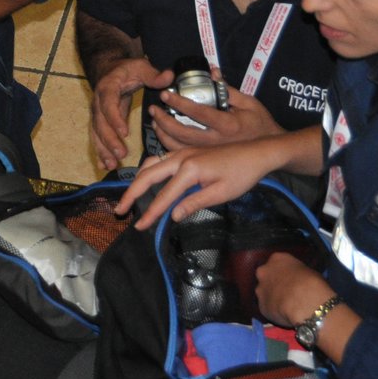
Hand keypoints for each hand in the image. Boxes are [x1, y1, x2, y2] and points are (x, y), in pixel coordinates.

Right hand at [90, 57, 168, 170]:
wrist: (110, 71)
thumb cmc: (126, 70)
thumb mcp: (140, 67)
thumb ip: (153, 75)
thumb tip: (168, 76)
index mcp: (107, 88)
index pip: (108, 104)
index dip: (114, 118)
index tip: (124, 132)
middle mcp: (98, 103)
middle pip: (100, 124)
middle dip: (109, 140)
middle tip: (121, 153)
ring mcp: (97, 114)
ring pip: (97, 134)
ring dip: (103, 150)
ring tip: (112, 165)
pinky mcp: (100, 123)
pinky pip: (98, 138)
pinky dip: (100, 152)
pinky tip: (104, 165)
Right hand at [113, 140, 281, 230]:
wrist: (257, 152)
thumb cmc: (242, 175)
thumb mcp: (221, 194)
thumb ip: (194, 202)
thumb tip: (173, 215)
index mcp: (189, 169)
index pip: (164, 195)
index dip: (150, 213)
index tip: (138, 226)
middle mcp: (180, 158)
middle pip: (147, 176)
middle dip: (132, 193)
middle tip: (120, 210)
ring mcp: (182, 152)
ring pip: (150, 164)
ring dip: (137, 180)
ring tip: (129, 196)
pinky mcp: (185, 152)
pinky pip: (159, 160)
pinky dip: (148, 171)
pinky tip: (147, 180)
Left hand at [149, 72, 283, 152]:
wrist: (268, 149)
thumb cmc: (259, 123)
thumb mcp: (249, 102)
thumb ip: (228, 89)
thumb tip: (212, 72)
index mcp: (227, 124)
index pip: (198, 112)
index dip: (179, 102)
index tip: (165, 93)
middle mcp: (216, 140)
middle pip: (182, 133)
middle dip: (164, 121)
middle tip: (154, 108)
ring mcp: (210, 152)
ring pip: (179, 147)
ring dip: (163, 134)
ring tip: (155, 120)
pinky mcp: (207, 158)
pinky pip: (184, 154)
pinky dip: (169, 145)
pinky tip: (163, 134)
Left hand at [255, 252, 332, 328]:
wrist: (305, 303)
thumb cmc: (312, 283)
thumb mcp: (308, 271)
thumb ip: (296, 273)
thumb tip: (296, 279)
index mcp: (277, 258)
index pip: (277, 262)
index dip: (285, 272)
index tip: (291, 278)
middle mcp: (263, 271)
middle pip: (266, 276)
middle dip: (273, 283)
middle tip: (286, 291)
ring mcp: (260, 289)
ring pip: (264, 292)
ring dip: (272, 297)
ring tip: (286, 305)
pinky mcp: (261, 306)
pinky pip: (267, 307)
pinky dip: (274, 310)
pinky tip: (284, 314)